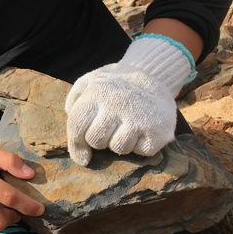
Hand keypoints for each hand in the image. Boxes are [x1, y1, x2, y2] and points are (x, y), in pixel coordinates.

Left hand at [65, 35, 192, 165]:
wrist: (153, 76)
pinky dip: (140, 146)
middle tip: (108, 129)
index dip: (75, 146)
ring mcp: (138, 117)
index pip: (77, 126)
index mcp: (96, 91)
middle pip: (95, 140)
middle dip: (98, 140)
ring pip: (118, 148)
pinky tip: (142, 130)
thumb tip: (74, 133)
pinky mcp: (158, 130)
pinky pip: (140, 151)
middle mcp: (116, 103)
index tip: (81, 158)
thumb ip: (74, 102)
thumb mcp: (89, 81)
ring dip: (119, 143)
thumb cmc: (114, 84)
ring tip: (126, 127)